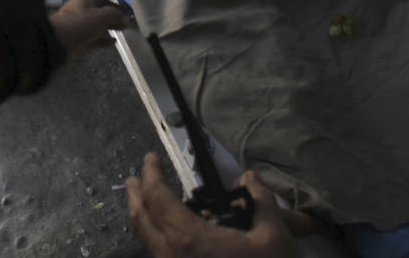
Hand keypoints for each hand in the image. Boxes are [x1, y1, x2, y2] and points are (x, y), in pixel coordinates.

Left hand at [49, 0, 126, 57]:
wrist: (55, 43)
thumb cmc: (79, 24)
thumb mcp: (101, 16)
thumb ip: (115, 14)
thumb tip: (123, 16)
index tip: (129, 0)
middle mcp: (84, 9)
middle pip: (103, 7)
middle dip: (116, 11)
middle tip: (130, 16)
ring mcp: (81, 24)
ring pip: (99, 23)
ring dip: (111, 25)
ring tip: (124, 28)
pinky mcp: (79, 38)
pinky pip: (95, 37)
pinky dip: (104, 39)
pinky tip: (113, 41)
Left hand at [126, 153, 313, 257]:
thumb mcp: (274, 237)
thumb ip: (261, 201)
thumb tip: (249, 178)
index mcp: (188, 238)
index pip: (157, 197)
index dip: (152, 174)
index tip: (151, 159)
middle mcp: (169, 255)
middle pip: (140, 218)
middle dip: (136, 194)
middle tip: (135, 177)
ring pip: (145, 238)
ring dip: (142, 214)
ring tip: (143, 200)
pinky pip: (156, 252)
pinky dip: (154, 233)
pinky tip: (167, 230)